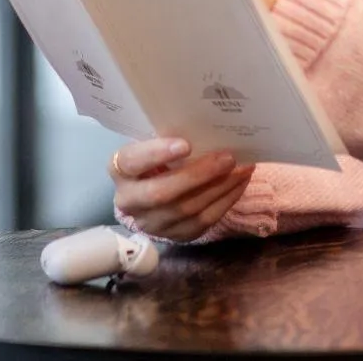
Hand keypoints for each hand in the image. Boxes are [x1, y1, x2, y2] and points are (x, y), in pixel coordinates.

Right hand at [109, 137, 254, 241]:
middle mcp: (130, 200)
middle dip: (199, 175)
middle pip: (162, 193)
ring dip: (220, 187)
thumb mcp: (153, 144)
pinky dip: (226, 200)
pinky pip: (204, 220)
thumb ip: (168, 137)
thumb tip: (207, 127)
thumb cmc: (156, 158)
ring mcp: (152, 223)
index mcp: (119, 170)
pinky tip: (239, 182)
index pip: (133, 161)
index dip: (157, 154)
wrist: (151, 193)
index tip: (186, 144)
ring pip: (188, 209)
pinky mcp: (175, 236)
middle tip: (227, 158)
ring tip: (242, 168)